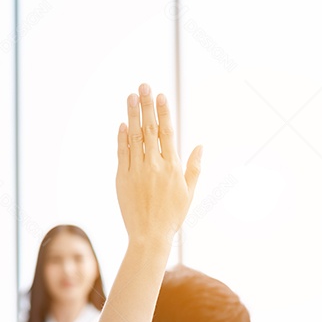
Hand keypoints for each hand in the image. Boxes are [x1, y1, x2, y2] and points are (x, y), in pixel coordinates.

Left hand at [116, 83, 201, 245]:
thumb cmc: (172, 216)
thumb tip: (200, 146)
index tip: (161, 95)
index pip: (167, 132)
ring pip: (134, 137)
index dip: (164, 112)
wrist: (149, 236)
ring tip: (130, 96)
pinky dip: (122, 138)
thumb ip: (194, 168)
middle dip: (146, 105)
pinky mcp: (122, 179)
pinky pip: (121, 154)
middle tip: (143, 86)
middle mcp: (154, 166)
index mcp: (172, 167)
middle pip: (150, 129)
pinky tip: (122, 124)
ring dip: (132, 115)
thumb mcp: (189, 192)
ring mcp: (136, 171)